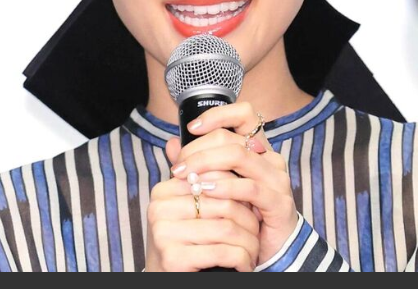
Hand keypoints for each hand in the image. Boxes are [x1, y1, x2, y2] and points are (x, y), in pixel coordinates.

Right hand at [144, 166, 259, 270]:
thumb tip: (206, 141)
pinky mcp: (173, 258)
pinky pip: (222, 252)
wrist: (169, 280)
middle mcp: (159, 208)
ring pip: (226, 227)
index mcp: (163, 190)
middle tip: (258, 226)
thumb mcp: (190, 208)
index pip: (212, 177)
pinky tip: (245, 263)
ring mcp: (163, 233)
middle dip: (247, 217)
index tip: (252, 199)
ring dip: (248, 241)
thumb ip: (199, 176)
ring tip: (254, 247)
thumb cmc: (186, 242)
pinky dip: (241, 259)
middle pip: (222, 202)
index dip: (238, 188)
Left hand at [167, 102, 298, 265]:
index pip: (244, 114)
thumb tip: (170, 144)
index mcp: (257, 147)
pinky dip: (224, 187)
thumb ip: (197, 163)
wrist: (270, 247)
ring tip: (187, 177)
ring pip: (239, 156)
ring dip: (207, 164)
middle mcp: (270, 157)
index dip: (218, 115)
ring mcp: (277, 178)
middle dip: (199, 149)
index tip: (191, 128)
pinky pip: (250, 188)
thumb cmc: (242, 210)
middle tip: (179, 165)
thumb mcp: (218, 182)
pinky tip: (206, 192)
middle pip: (232, 138)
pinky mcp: (279, 202)